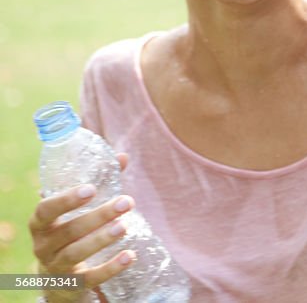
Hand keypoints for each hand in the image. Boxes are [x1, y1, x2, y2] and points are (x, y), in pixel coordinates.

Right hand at [29, 154, 136, 301]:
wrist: (59, 276)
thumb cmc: (70, 230)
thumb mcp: (77, 209)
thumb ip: (100, 181)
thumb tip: (123, 157)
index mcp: (41, 223)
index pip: (46, 210)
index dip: (66, 200)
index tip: (90, 189)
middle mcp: (44, 246)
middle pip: (69, 231)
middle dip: (98, 216)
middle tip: (126, 202)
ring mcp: (56, 267)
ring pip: (76, 253)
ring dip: (101, 239)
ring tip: (124, 226)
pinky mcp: (73, 285)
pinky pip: (90, 278)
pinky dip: (110, 268)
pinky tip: (129, 256)